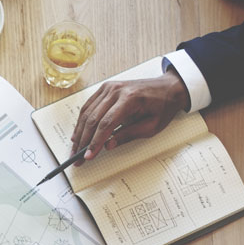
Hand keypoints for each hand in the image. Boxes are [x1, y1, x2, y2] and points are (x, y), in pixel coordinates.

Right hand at [70, 71, 189, 161]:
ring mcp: (109, 87)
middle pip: (93, 118)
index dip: (95, 142)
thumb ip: (128, 135)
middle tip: (77, 157)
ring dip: (79, 132)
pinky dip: (82, 121)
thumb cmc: (162, 106)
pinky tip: (78, 133)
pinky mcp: (105, 88)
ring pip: (87, 112)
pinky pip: (89, 105)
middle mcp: (116, 90)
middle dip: (83, 140)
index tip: (88, 155)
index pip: (106, 123)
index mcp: (130, 99)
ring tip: (75, 148)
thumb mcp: (151, 126)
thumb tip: (108, 145)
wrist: (168, 88)